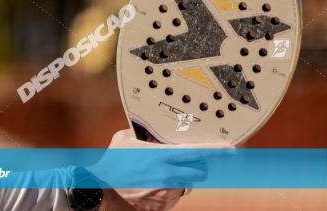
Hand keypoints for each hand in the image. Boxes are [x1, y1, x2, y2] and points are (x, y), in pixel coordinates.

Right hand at [88, 129, 233, 210]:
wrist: (102, 189)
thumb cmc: (112, 163)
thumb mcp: (123, 140)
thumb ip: (140, 133)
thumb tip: (147, 130)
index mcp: (161, 156)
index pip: (197, 152)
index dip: (216, 150)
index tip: (230, 148)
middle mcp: (168, 174)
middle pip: (200, 172)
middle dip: (198, 167)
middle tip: (188, 163)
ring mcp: (167, 192)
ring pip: (187, 185)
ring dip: (181, 179)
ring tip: (161, 174)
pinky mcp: (164, 206)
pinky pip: (175, 197)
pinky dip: (169, 191)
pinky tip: (153, 186)